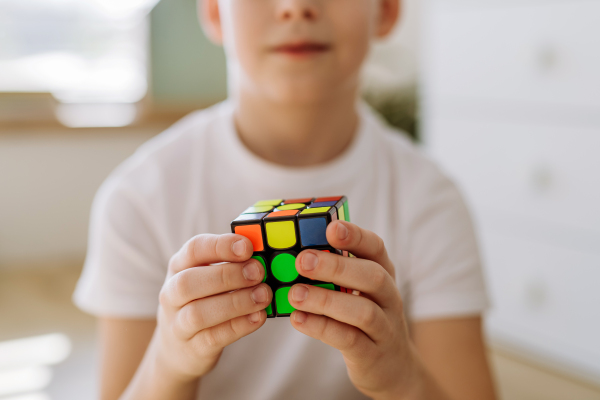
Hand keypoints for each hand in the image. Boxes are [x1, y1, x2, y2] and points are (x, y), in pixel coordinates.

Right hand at [153, 234, 272, 381]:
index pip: (193, 249)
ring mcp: (178, 324)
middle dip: (227, 275)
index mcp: (179, 267)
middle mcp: (171, 294)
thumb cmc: (201, 302)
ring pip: (198, 313)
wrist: (178, 350)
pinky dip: (239, 326)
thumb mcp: (209, 279)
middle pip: (189, 282)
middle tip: (258, 273)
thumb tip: (264, 255)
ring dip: (235, 302)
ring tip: (263, 296)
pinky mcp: (192, 349)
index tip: (247, 246)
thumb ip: (232, 265)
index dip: (220, 246)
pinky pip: (213, 337)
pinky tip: (259, 316)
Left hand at [288, 221, 420, 399]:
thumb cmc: (364, 321)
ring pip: (363, 311)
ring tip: (294, 293)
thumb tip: (294, 250)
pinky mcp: (372, 354)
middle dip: (337, 266)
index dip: (356, 236)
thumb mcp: (358, 292)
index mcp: (384, 274)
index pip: (376, 248)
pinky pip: (349, 339)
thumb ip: (336, 272)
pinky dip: (321, 327)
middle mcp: (389, 298)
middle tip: (302, 260)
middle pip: (372, 276)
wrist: (392, 369)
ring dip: (325, 300)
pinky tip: (298, 319)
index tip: (331, 228)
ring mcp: (385, 328)